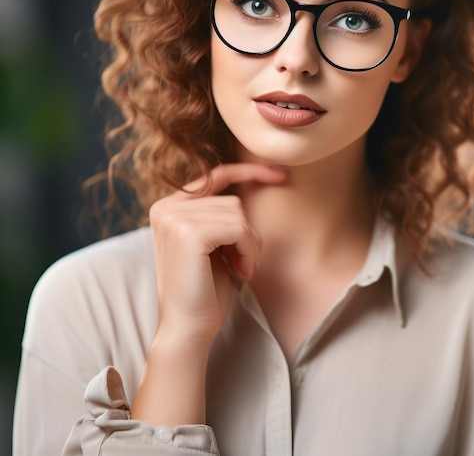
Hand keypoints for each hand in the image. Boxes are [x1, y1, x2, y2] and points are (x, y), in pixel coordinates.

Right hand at [149, 163, 287, 345]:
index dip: (249, 171)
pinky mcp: (189, 233)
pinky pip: (239, 228)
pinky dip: (248, 250)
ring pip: (239, 213)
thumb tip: (255, 181)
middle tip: (241, 264)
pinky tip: (239, 272)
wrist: (188, 330)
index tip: (281, 174)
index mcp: (168, 207)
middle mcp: (165, 207)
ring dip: (249, 245)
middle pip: (233, 200)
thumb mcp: (213, 243)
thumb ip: (219, 214)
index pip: (215, 175)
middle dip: (247, 234)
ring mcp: (174, 218)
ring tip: (238, 269)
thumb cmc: (205, 290)